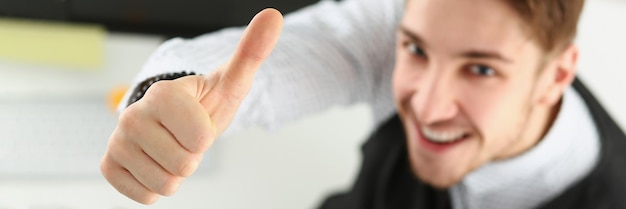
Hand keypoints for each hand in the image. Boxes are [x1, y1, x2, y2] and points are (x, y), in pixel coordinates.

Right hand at [100, 8, 282, 203]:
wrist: (172, 119)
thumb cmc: (203, 102)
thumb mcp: (231, 81)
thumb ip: (252, 52)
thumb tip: (273, 17)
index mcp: (162, 95)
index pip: (201, 140)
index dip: (207, 136)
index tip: (198, 121)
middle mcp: (132, 116)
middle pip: (184, 165)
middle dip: (192, 156)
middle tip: (184, 138)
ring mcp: (117, 141)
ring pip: (166, 184)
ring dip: (175, 172)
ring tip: (171, 148)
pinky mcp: (109, 165)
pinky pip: (145, 195)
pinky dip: (156, 185)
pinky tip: (155, 161)